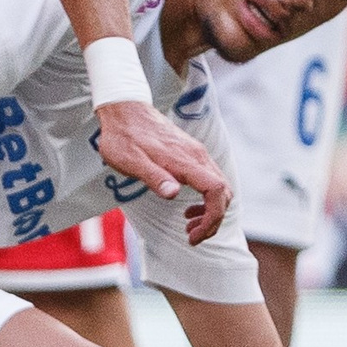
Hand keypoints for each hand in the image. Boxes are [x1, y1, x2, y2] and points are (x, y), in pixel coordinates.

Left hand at [95, 99, 230, 244]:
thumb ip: (153, 177)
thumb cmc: (123, 137)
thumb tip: (173, 195)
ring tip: (189, 227)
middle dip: (213, 220)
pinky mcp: (191, 154)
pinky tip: (187, 208)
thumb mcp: (130, 161)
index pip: (216, 191)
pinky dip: (205, 199)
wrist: (124, 109)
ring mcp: (196, 154)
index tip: (194, 235)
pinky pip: (209, 180)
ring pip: (219, 187)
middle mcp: (197, 156)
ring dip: (210, 211)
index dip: (212, 218)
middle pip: (223, 192)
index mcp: (185, 160)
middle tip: (192, 237)